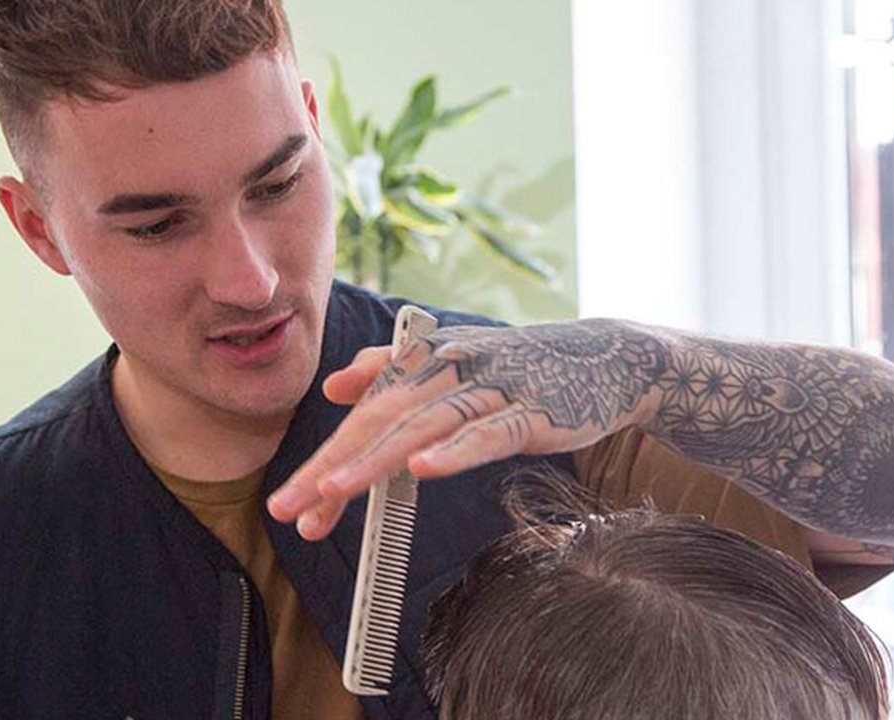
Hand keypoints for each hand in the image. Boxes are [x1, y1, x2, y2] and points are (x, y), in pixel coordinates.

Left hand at [266, 321, 669, 538]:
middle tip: (288, 508)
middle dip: (330, 466)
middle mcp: (448, 369)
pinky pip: (487, 433)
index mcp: (424, 362)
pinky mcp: (531, 411)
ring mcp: (490, 388)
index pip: (363, 417)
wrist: (605, 359)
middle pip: (379, 421)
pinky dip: (455, 450)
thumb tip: (335, 384)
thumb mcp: (453, 362)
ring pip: (422, 427)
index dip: (324, 460)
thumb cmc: (519, 368)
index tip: (289, 504)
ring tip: (333, 492)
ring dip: (374, 460)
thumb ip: (391, 369)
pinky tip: (422, 468)